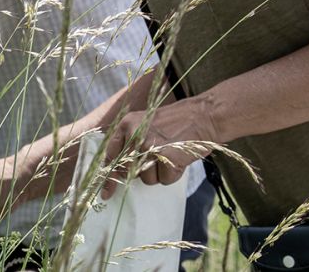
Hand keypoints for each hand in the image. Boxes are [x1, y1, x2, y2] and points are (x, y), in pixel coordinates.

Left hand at [100, 98, 215, 197]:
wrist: (202, 116)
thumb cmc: (175, 123)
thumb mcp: (146, 124)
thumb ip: (131, 143)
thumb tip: (120, 172)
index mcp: (127, 124)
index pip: (111, 155)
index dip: (108, 176)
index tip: (106, 193)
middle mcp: (135, 135)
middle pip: (129, 171)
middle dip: (141, 172)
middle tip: (156, 160)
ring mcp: (149, 146)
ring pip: (147, 179)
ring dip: (159, 173)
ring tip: (170, 154)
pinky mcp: (165, 157)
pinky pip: (164, 180)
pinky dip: (173, 174)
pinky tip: (179, 158)